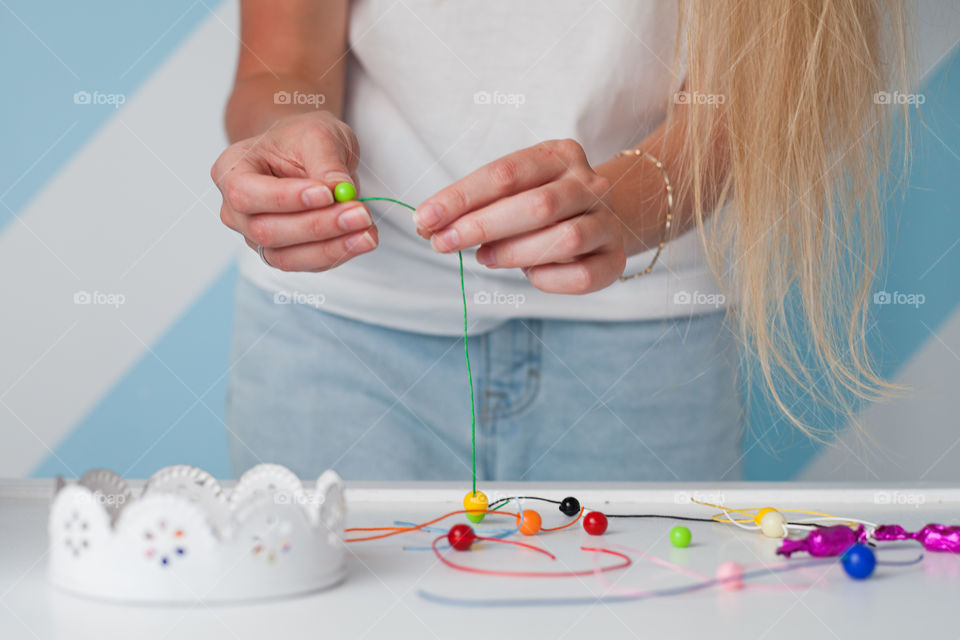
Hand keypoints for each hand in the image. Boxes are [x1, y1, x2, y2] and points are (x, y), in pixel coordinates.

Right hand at [211, 111, 376, 271]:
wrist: (306, 152)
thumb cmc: (302, 139)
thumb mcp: (318, 135)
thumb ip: (326, 163)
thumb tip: (341, 191)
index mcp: (231, 171)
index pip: (246, 194)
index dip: (286, 199)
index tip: (327, 193)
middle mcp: (236, 211)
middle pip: (267, 231)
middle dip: (317, 226)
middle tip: (360, 213)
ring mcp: (257, 239)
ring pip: (287, 257)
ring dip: (331, 248)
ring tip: (368, 233)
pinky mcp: (286, 254)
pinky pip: (309, 264)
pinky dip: (339, 253)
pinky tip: (365, 238)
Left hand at [414, 139, 624, 293]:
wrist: (608, 215)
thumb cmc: (545, 204)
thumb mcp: (514, 190)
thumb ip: (479, 204)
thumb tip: (430, 224)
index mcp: (559, 155)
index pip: (506, 173)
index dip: (462, 197)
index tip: (425, 217)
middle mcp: (589, 184)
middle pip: (536, 205)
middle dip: (481, 226)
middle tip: (442, 243)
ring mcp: (607, 221)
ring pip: (564, 239)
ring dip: (514, 253)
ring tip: (483, 258)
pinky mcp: (614, 259)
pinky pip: (581, 276)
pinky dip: (548, 279)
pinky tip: (529, 275)